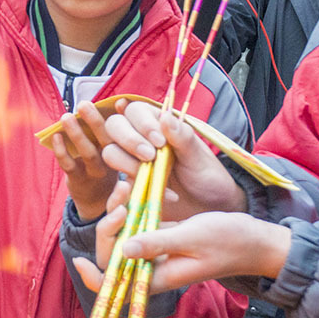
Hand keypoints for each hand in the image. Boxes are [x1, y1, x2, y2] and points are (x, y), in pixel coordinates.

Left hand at [48, 101, 116, 220]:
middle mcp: (113, 163)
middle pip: (107, 141)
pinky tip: (56, 136)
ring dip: (76, 134)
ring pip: (88, 153)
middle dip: (95, 122)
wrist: (98, 200)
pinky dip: (61, 150)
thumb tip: (121, 102)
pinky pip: (69, 164)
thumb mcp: (118, 149)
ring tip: (66, 116)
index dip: (124, 120)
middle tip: (84, 104)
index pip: (126, 136)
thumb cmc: (107, 164)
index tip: (119, 102)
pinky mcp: (79, 180)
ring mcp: (96, 172)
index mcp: (125, 153)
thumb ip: (118, 128)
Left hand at [72, 211, 291, 295]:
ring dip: (120, 213)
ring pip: (124, 237)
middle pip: (114, 255)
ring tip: (127, 187)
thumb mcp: (192, 236)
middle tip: (120, 198)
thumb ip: (158, 243)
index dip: (95, 278)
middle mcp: (153, 268)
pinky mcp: (164, 239)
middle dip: (109, 227)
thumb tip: (124, 250)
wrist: (255, 241)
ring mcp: (158, 254)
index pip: (116, 286)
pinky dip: (133, 210)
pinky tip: (136, 189)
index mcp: (158, 276)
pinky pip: (138, 227)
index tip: (80, 259)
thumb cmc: (229, 241)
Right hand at [99, 99, 244, 220]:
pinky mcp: (128, 183)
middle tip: (150, 157)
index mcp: (157, 124)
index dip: (142, 123)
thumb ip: (182, 137)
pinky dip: (133, 188)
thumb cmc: (206, 176)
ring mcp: (130, 161)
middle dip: (129, 140)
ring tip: (151, 176)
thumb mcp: (198, 156)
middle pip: (114, 125)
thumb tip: (165, 116)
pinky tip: (160, 195)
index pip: (134, 110)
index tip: (160, 142)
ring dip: (126, 163)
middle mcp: (139, 138)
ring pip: (110, 152)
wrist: (208, 207)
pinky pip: (116, 182)